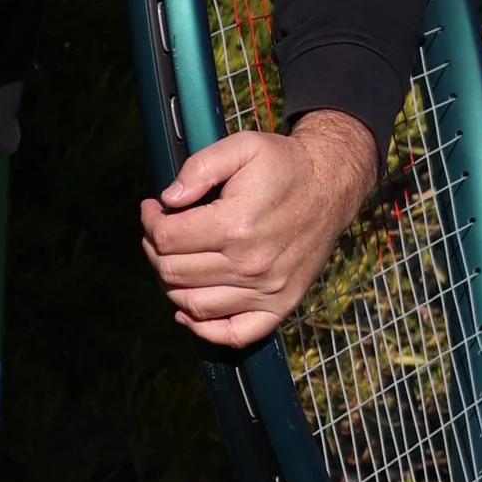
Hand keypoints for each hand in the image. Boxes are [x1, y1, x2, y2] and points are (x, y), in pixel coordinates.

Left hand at [140, 111, 379, 350]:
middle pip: (173, 272)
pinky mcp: (281, 304)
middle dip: (154, 250)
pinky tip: (188, 311)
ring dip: (171, 284)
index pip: (166, 238)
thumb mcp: (242, 146)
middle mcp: (250, 265)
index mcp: (236, 225)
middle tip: (160, 231)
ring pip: (192, 304)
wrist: (332, 184)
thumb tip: (168, 199)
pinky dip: (204, 329)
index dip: (149, 221)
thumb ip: (199, 168)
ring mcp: (266, 290)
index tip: (153, 208)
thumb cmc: (284, 164)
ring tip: (173, 260)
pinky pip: (234, 335)